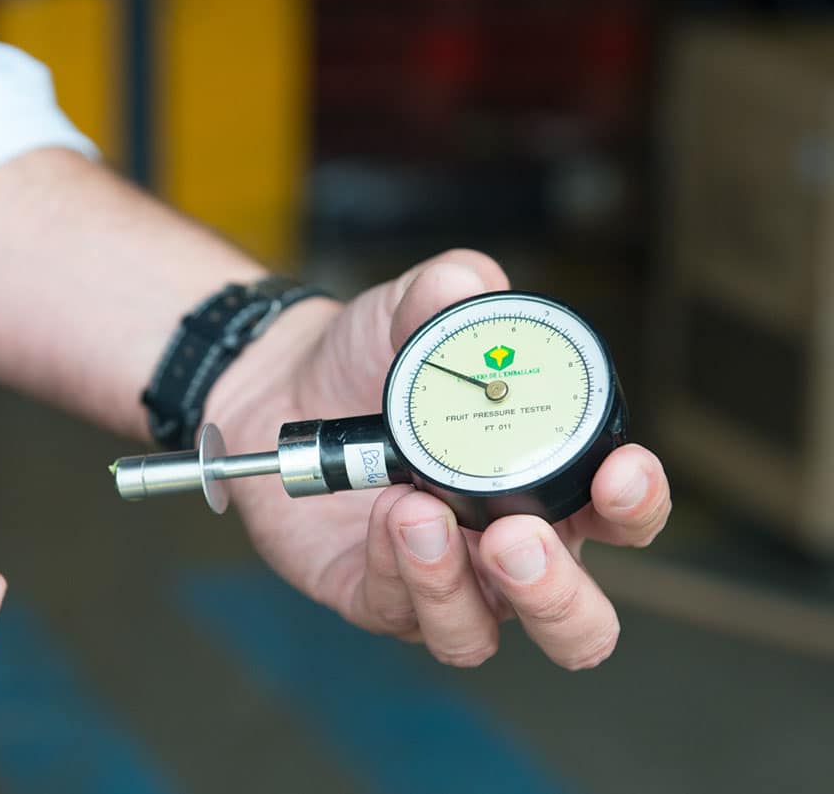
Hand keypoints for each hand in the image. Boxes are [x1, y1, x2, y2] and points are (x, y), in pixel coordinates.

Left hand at [207, 250, 670, 668]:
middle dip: (558, 595)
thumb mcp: (409, 308)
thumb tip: (468, 289)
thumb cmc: (370, 354)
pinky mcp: (377, 596)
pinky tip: (382, 511)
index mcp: (548, 482)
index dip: (638, 505)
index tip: (620, 472)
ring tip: (419, 511)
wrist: (284, 382)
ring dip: (453, 585)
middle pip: (574, 621)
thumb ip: (447, 289)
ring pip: (478, 634)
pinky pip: (398, 612)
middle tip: (516, 538)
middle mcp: (507, 547)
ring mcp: (445, 580)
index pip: (623, 516)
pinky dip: (394, 569)